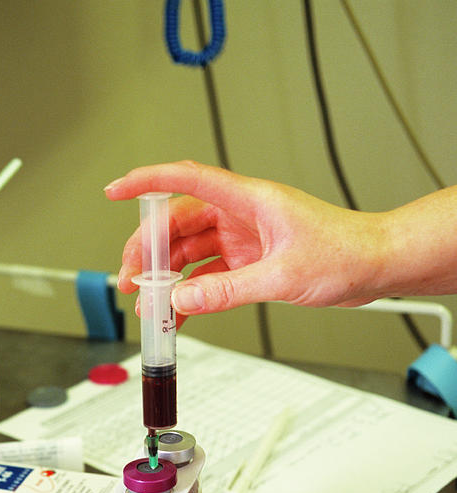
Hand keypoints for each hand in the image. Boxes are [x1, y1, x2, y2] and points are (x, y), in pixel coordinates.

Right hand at [107, 160, 388, 320]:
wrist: (376, 266)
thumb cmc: (346, 253)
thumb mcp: (283, 277)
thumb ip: (228, 291)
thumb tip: (182, 301)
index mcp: (248, 200)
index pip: (186, 180)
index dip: (146, 182)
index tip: (115, 191)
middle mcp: (240, 215)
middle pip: (178, 224)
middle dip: (150, 252)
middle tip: (132, 281)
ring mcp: (243, 239)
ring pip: (190, 253)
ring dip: (168, 278)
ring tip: (150, 305)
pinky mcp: (250, 261)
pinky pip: (209, 275)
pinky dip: (192, 293)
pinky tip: (180, 312)